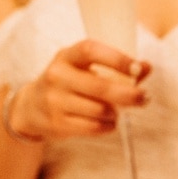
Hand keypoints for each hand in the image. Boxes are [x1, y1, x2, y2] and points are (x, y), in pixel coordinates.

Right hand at [6, 39, 148, 140]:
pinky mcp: (57, 123)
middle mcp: (57, 76)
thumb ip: (116, 66)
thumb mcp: (84, 67)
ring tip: (117, 111)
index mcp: (66, 56)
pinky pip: (93, 127)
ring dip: (116, 112)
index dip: (117, 58)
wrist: (31, 107)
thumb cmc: (68, 82)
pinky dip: (108, 126)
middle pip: (100, 87)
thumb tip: (146, 67)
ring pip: (99, 110)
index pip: (91, 51)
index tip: (138, 67)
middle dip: (128, 94)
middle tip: (145, 97)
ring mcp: (55, 101)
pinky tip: (109, 122)